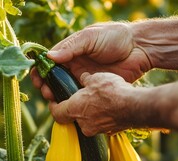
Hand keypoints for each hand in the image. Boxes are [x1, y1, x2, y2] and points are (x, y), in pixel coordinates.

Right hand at [31, 22, 151, 100]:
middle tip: (47, 93)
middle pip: (53, 78)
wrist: (140, 49)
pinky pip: (79, 97)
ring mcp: (83, 77)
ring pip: (64, 90)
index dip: (40, 71)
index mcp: (70, 50)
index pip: (49, 62)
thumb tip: (50, 57)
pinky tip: (69, 107)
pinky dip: (72, 103)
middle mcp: (74, 65)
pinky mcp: (94, 88)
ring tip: (55, 101)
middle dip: (46, 86)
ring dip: (57, 96)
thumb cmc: (115, 37)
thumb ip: (71, 47)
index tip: (37, 79)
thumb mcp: (91, 37)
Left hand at [49, 72, 134, 135]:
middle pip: (73, 117)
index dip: (54, 106)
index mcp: (74, 110)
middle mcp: (83, 124)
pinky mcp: (109, 132)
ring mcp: (96, 130)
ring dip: (90, 112)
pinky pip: (101, 123)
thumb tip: (84, 78)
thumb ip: (85, 79)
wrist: (135, 106)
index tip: (54, 100)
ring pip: (88, 121)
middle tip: (81, 97)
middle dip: (76, 108)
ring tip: (98, 100)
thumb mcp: (95, 78)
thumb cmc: (112, 91)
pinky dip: (102, 116)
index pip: (56, 113)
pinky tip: (110, 106)